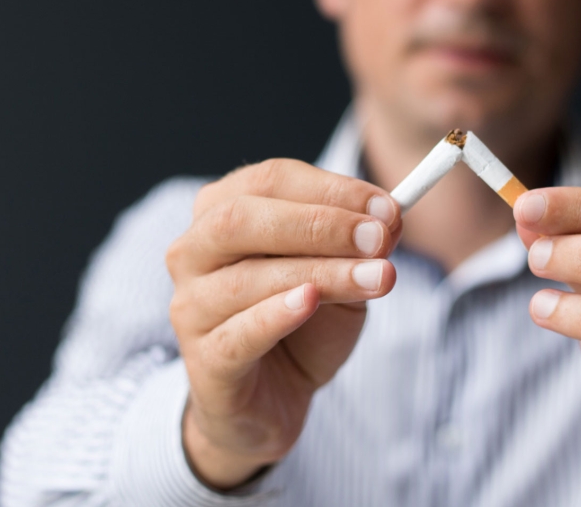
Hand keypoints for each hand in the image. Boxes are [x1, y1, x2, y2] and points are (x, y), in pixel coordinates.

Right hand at [165, 159, 400, 489]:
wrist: (271, 400)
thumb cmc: (300, 327)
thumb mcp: (339, 278)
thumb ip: (357, 247)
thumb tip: (389, 218)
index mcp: (221, 213)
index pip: (270, 180)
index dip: (331, 189)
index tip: (387, 209)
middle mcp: (193, 253)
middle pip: (242, 218)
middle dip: (318, 223)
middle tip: (378, 238)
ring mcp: (191, 307)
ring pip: (248, 278)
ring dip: (321, 272)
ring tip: (376, 278)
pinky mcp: (204, 361)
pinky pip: (238, 334)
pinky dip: (277, 313)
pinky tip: (311, 301)